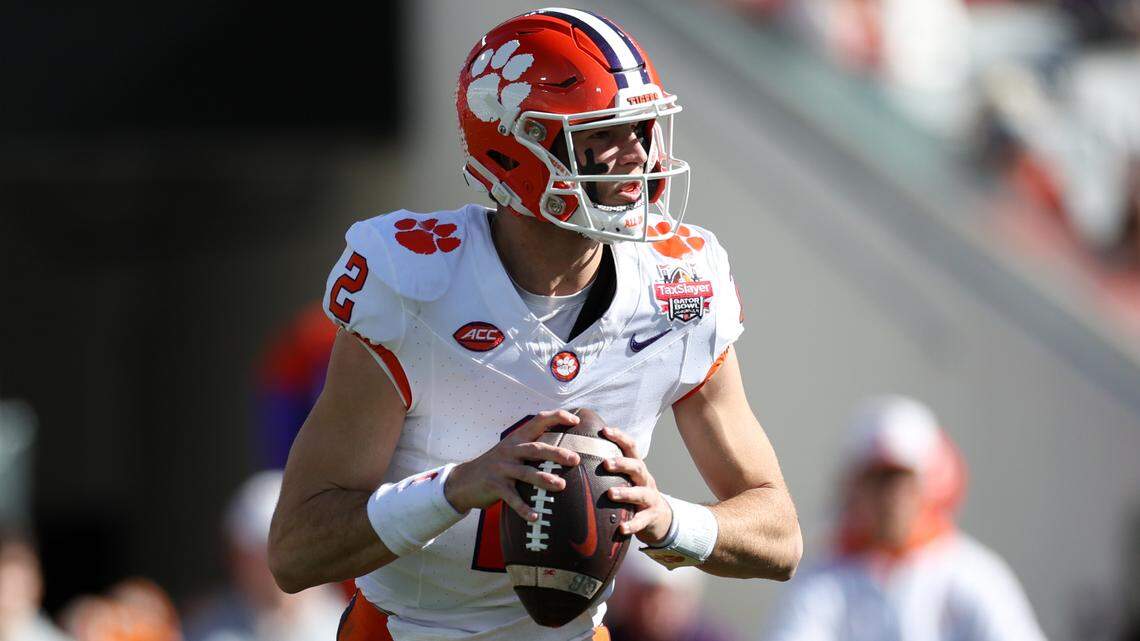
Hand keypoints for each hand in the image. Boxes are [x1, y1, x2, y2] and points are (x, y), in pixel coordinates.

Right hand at [445, 410, 581, 520]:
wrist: (464, 481)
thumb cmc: (497, 465)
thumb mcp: (511, 450)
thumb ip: (531, 446)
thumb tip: (563, 447)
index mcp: (517, 438)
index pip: (538, 420)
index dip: (557, 417)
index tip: (575, 420)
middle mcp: (510, 450)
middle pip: (536, 449)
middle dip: (556, 453)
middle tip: (575, 459)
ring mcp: (501, 468)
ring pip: (526, 472)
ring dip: (544, 479)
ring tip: (562, 486)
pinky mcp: (495, 486)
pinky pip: (512, 498)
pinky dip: (524, 508)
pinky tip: (536, 517)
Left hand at [601, 426, 672, 544]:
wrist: (659, 517)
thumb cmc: (633, 493)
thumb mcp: (626, 478)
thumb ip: (609, 469)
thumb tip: (576, 454)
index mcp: (637, 468)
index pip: (631, 447)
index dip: (620, 437)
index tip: (604, 430)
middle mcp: (645, 480)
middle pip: (638, 467)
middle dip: (622, 464)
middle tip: (605, 463)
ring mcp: (650, 499)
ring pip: (641, 493)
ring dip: (626, 493)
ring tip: (611, 494)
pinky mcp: (651, 517)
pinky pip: (642, 521)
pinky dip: (632, 524)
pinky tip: (621, 528)